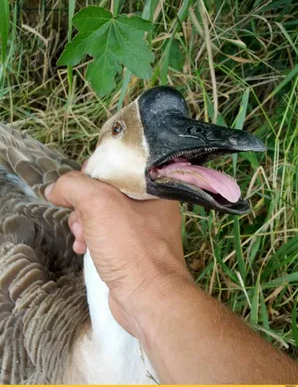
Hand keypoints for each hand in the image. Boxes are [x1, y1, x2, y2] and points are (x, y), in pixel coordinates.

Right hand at [45, 171, 190, 334]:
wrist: (149, 299)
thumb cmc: (130, 248)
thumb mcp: (99, 204)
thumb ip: (74, 186)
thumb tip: (55, 189)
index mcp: (153, 188)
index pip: (117, 167)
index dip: (92, 172)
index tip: (76, 186)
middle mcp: (151, 206)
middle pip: (106, 192)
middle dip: (84, 205)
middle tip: (80, 219)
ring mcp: (142, 230)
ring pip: (103, 214)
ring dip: (84, 223)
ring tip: (81, 238)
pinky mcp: (133, 250)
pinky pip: (106, 234)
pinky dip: (91, 238)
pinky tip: (83, 249)